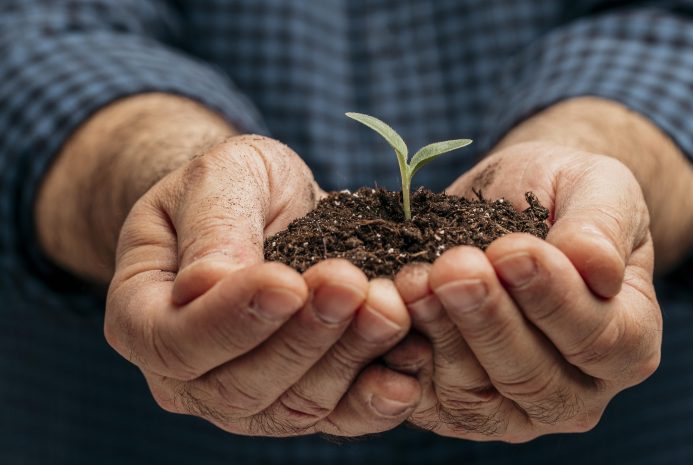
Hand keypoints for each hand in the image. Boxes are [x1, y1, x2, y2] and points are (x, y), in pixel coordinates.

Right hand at [105, 135, 422, 435]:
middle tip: (351, 285)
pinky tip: (406, 375)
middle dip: (304, 337)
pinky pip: (336, 419)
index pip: (178, 340)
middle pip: (240, 386)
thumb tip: (207, 285)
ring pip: (294, 407)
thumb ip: (213, 227)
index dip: (233, 319)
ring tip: (389, 308)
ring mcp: (246, 397)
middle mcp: (188, 375)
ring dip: (348, 360)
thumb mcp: (219, 177)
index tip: (287, 281)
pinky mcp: (301, 400)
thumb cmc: (235, 186)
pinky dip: (373, 403)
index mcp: (144, 316)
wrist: (271, 208)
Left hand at [388, 142, 661, 441]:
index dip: (551, 297)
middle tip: (453, 267)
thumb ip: (601, 226)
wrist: (512, 202)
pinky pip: (425, 399)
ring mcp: (513, 410)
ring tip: (415, 278)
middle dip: (487, 319)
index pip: (596, 338)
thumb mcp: (597, 187)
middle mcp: (575, 392)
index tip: (512, 250)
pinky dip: (402, 360)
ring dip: (440, 334)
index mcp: (627, 343)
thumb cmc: (563, 196)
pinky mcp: (454, 407)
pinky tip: (388, 311)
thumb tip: (596, 268)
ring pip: (474, 395)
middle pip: (530, 376)